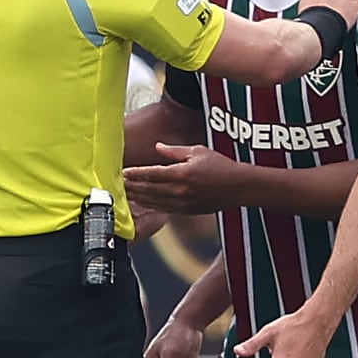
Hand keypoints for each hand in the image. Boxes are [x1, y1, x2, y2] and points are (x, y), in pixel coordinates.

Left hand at [120, 144, 240, 216]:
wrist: (238, 187)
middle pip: (149, 190)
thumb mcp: (197, 151)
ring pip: (154, 202)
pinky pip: (164, 208)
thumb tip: (157, 147)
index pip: (152, 174)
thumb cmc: (220, 165)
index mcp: (181, 173)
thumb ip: (174, 151)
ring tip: (126, 194)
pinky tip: (144, 202)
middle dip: (132, 187)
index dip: (135, 174)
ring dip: (139, 198)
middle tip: (118, 184)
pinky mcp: (187, 211)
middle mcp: (180, 190)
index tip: (123, 172)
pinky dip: (152, 205)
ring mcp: (183, 203)